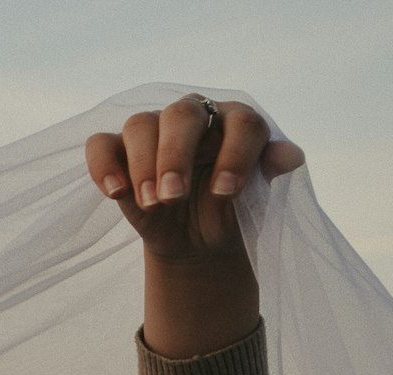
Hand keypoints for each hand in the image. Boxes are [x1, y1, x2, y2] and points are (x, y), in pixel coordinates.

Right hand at [86, 96, 302, 356]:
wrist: (195, 240)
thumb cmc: (227, 212)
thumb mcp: (253, 202)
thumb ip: (267, 175)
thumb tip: (290, 157)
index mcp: (234, 124)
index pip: (241, 122)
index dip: (235, 153)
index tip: (226, 193)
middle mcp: (193, 118)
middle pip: (182, 115)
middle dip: (176, 155)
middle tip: (175, 197)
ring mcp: (153, 131)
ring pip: (140, 125)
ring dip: (143, 166)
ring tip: (154, 205)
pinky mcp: (119, 152)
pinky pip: (102, 144)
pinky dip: (104, 166)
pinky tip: (116, 194)